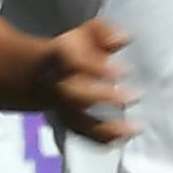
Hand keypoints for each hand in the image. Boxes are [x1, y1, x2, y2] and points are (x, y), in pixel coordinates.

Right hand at [37, 18, 137, 145]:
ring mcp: (61, 107)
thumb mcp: (84, 32)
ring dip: (107, 128)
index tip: (125, 70)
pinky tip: (123, 139)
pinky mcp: (67, 121)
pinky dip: (101, 140)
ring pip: (78, 121)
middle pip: (75, 95)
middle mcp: (58, 85)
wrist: (37, 73)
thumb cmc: (70, 50)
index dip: (98, 68)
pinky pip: (82, 134)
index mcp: (59, 58)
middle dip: (105, 97)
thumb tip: (123, 38)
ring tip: (135, 128)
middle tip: (135, 96)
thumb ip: (103, 32)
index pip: (73, 63)